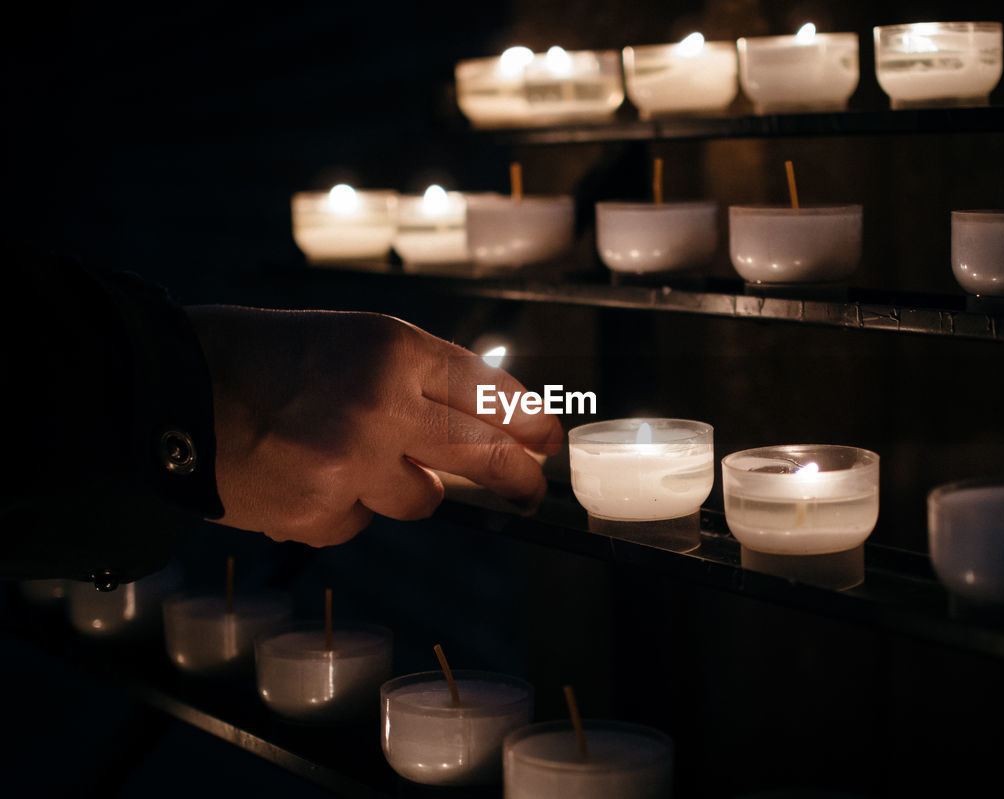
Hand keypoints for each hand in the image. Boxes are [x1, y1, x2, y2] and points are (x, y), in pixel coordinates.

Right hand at [186, 306, 561, 545]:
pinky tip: (303, 477)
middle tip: (532, 485)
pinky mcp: (320, 514)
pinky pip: (359, 522)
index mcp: (393, 348)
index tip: (547, 439)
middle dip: (517, 475)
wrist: (163, 390)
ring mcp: (353, 465)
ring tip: (353, 459)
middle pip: (481, 454)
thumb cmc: (253, 356)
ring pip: (422, 500)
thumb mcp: (345, 340)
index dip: (528, 421)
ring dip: (405, 488)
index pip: (489, 391)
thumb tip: (473, 423)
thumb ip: (411, 378)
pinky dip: (341, 508)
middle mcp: (384, 405)